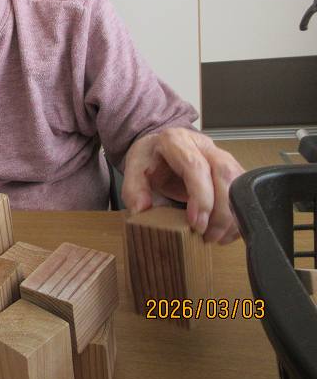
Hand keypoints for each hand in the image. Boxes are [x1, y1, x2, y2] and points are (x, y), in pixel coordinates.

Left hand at [121, 128, 244, 244]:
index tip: (196, 223)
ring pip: (239, 183)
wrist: (160, 148)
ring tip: (214, 237)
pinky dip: (238, 215)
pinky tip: (225, 232)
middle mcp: (204, 145)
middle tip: (206, 235)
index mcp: (177, 141)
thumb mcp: (134, 169)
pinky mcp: (233, 170)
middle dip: (220, 211)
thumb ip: (134, 189)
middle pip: (224, 174)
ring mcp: (222, 156)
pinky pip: (244, 192)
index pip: (196, 167)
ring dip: (231, 216)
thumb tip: (141, 209)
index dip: (201, 197)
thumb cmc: (151, 158)